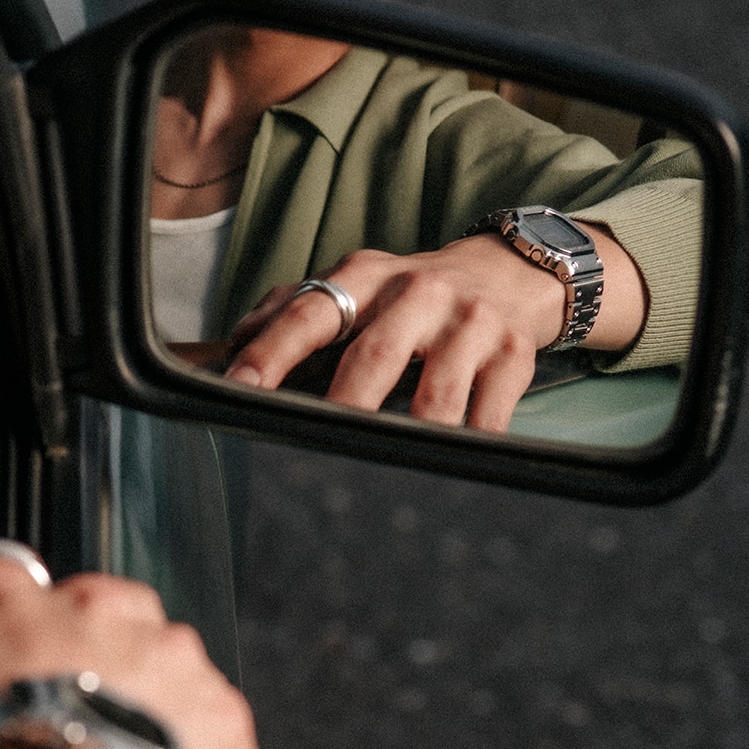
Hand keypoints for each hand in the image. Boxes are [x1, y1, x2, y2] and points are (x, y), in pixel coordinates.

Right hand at [0, 559, 258, 748]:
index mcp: (14, 593)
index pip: (14, 588)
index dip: (7, 638)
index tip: (0, 679)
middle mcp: (102, 611)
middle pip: (104, 624)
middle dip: (92, 669)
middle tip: (59, 734)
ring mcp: (169, 663)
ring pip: (168, 676)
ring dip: (150, 718)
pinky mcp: (221, 727)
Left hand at [226, 227, 645, 432]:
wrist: (515, 269)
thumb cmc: (416, 293)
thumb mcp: (359, 283)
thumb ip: (294, 308)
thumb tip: (233, 344)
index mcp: (366, 275)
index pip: (309, 312)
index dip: (271, 352)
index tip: (240, 390)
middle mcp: (418, 292)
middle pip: (374, 357)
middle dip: (344, 408)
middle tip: (318, 450)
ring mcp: (470, 322)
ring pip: (436, 397)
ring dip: (411, 441)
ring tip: (386, 479)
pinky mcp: (512, 353)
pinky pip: (487, 417)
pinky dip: (467, 448)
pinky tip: (448, 473)